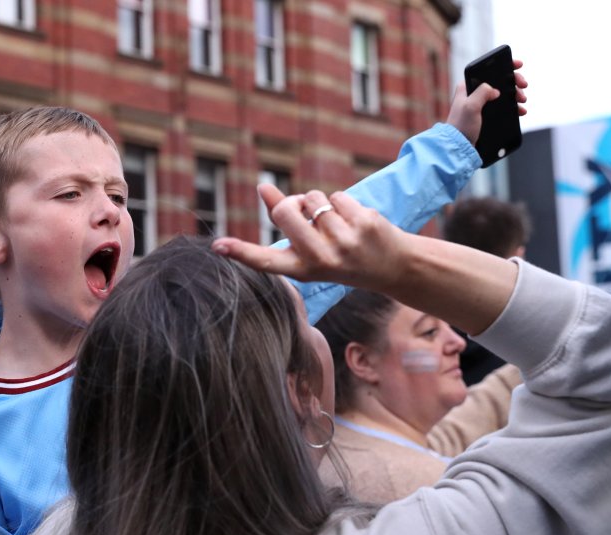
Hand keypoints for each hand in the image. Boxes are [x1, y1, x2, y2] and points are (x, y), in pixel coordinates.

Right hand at [212, 184, 407, 291]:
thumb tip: (263, 188)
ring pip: (313, 199)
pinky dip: (342, 203)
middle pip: (285, 210)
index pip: (265, 261)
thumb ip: (286, 220)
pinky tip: (354, 222)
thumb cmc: (342, 256)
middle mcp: (320, 259)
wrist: (392, 267)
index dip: (239, 252)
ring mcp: (343, 242)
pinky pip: (337, 196)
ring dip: (320, 203)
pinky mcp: (363, 223)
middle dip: (291, 202)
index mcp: (302, 270)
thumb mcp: (311, 248)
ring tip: (336, 224)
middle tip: (304, 212)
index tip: (218, 246)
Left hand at [446, 59, 527, 144]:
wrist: (458, 147)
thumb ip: (482, 92)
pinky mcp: (485, 116)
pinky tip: (520, 110)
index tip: (518, 65)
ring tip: (522, 100)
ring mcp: (480, 105)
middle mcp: (473, 94)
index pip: (487, 70)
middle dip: (513, 82)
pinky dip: (513, 107)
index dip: (504, 65)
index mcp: (467, 87)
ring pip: (503, 94)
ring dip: (515, 95)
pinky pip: (503, 107)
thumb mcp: (471, 106)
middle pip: (499, 81)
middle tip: (523, 86)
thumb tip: (495, 89)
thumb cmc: (461, 127)